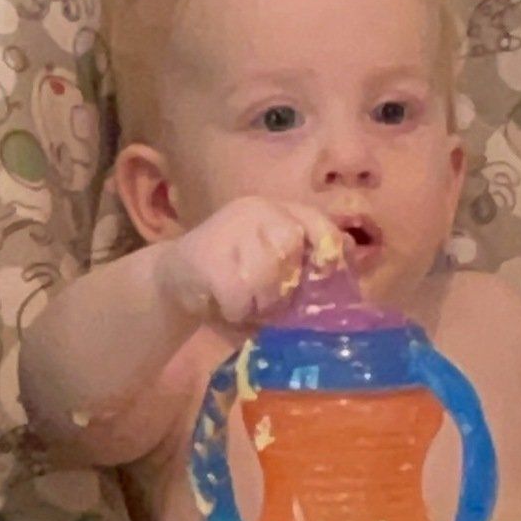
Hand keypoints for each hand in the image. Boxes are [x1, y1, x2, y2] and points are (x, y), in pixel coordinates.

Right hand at [159, 198, 345, 333]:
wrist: (171, 279)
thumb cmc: (234, 279)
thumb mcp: (272, 267)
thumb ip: (307, 264)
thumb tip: (350, 270)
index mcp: (276, 211)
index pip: (315, 221)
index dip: (328, 246)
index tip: (328, 272)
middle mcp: (254, 210)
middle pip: (291, 246)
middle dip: (285, 284)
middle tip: (269, 301)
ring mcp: (229, 228)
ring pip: (266, 274)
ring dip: (261, 300)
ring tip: (246, 303)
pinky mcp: (206, 255)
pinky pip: (239, 294)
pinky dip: (237, 310)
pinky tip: (225, 306)